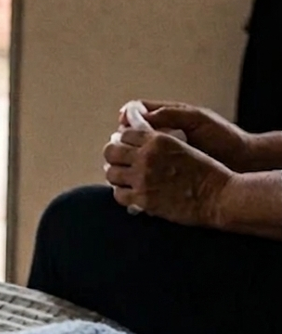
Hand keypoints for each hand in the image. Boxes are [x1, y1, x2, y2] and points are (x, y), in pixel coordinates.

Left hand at [104, 128, 232, 227]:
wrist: (222, 196)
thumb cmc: (207, 172)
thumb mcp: (182, 147)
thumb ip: (158, 143)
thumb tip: (137, 143)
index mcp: (157, 139)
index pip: (124, 134)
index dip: (123, 141)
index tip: (125, 148)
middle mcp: (146, 156)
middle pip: (110, 151)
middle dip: (114, 156)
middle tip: (120, 163)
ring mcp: (143, 178)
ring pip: (111, 173)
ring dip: (116, 175)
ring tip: (124, 179)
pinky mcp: (143, 199)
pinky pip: (118, 194)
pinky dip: (122, 193)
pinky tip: (130, 193)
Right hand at [123, 101, 253, 170]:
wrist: (243, 160)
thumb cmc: (224, 137)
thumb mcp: (197, 119)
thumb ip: (170, 114)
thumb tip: (141, 115)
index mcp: (169, 115)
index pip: (137, 111)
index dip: (127, 116)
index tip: (123, 123)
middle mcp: (164, 132)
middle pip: (131, 130)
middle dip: (123, 136)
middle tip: (122, 143)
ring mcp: (165, 150)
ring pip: (135, 150)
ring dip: (128, 154)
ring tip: (126, 160)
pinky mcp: (168, 166)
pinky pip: (145, 167)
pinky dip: (138, 169)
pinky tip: (136, 173)